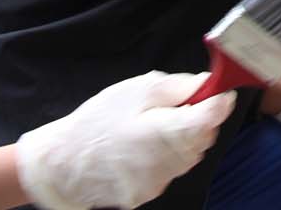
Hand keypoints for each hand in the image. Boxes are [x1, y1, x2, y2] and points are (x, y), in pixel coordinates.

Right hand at [16, 71, 234, 209]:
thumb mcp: (137, 90)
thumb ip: (178, 87)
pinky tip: (140, 149)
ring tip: (148, 128)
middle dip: (196, 120)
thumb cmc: (97, 122)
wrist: (60, 163)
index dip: (219, 102)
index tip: (220, 92)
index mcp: (164, 133)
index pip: (211, 119)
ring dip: (180, 140)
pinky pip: (168, 171)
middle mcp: (165, 164)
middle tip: (172, 108)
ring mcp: (156, 184)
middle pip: (203, 138)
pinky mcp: (146, 195)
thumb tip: (209, 84)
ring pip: (188, 156)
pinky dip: (164, 157)